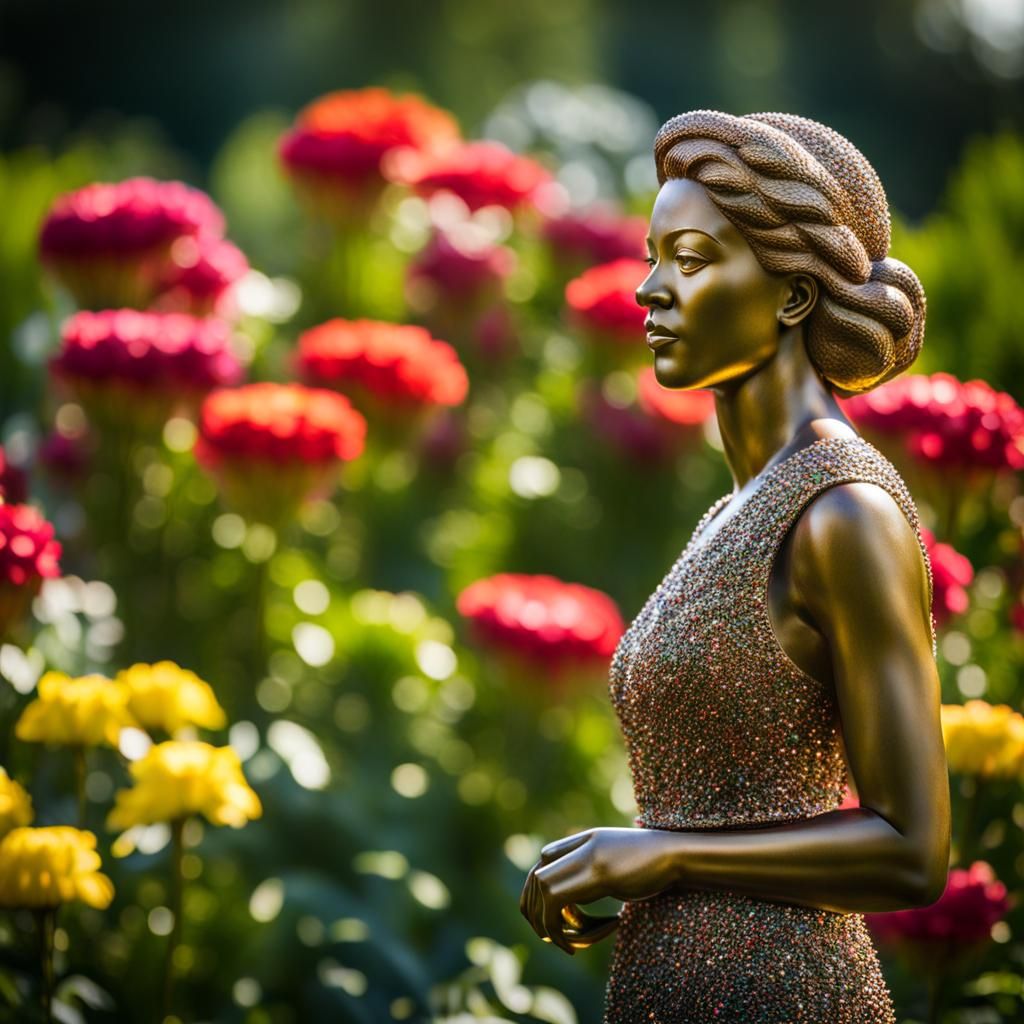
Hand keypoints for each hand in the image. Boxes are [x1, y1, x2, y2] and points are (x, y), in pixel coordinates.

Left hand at [519, 827, 675, 954]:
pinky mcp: (598, 874)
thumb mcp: (616, 862)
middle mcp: (581, 846)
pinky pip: (557, 904)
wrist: (677, 854)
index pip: (543, 860)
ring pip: (543, 891)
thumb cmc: (654, 863)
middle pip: (536, 877)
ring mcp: (588, 857)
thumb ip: (593, 871)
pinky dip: (562, 930)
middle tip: (555, 936)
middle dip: (537, 912)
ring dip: (550, 924)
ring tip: (572, 943)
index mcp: (584, 840)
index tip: (558, 915)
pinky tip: (584, 943)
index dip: (542, 890)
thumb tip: (574, 903)